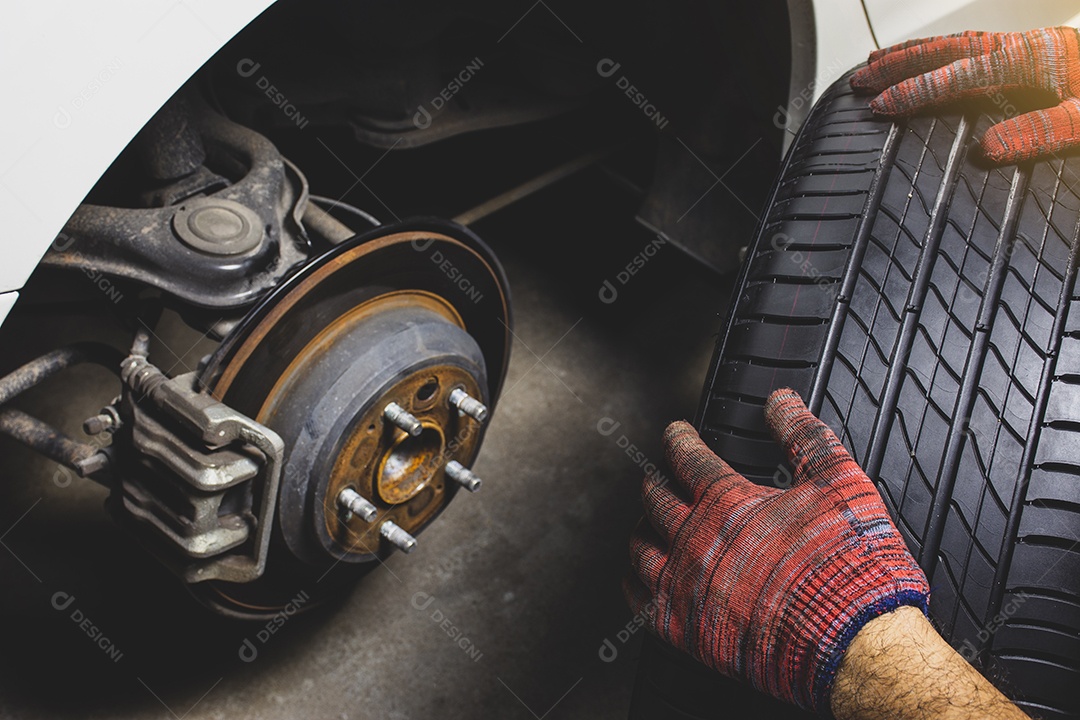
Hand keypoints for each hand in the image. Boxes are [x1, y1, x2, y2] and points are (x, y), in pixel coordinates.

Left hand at [625, 389, 928, 712]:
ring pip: (640, 548)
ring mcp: (687, 587)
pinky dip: (635, 582)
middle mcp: (697, 541)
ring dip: (643, 529)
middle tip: (659, 474)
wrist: (857, 643)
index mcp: (728, 503)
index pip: (686, 458)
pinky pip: (639, 601)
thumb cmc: (852, 565)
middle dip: (655, 480)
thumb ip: (803, 435)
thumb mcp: (839, 482)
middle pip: (655, 498)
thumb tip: (780, 401)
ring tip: (649, 522)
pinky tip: (641, 576)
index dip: (678, 440)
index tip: (676, 433)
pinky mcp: (686, 632)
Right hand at [850, 27, 1079, 162]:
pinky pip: (972, 47)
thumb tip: (988, 149)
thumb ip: (1041, 133)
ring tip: (874, 64)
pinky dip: (940, 54)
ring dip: (913, 55)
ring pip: (957, 43)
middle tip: (860, 81)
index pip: (961, 74)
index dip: (918, 91)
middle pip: (949, 50)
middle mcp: (1024, 46)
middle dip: (900, 65)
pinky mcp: (1030, 52)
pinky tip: (927, 61)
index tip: (881, 104)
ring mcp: (1026, 46)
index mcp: (1034, 59)